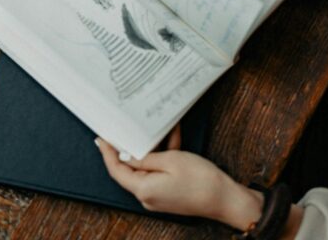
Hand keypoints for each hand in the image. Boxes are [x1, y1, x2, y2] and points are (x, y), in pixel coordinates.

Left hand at [95, 138, 262, 230]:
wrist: (226, 199)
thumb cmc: (201, 180)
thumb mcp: (171, 160)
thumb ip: (145, 157)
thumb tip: (125, 155)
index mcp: (143, 189)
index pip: (117, 170)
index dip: (108, 153)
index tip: (102, 138)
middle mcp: (147, 196)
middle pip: (131, 169)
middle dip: (133, 146)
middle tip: (128, 128)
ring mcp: (158, 196)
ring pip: (148, 168)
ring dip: (153, 149)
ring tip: (160, 129)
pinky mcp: (168, 193)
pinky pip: (160, 172)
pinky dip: (164, 157)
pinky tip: (172, 139)